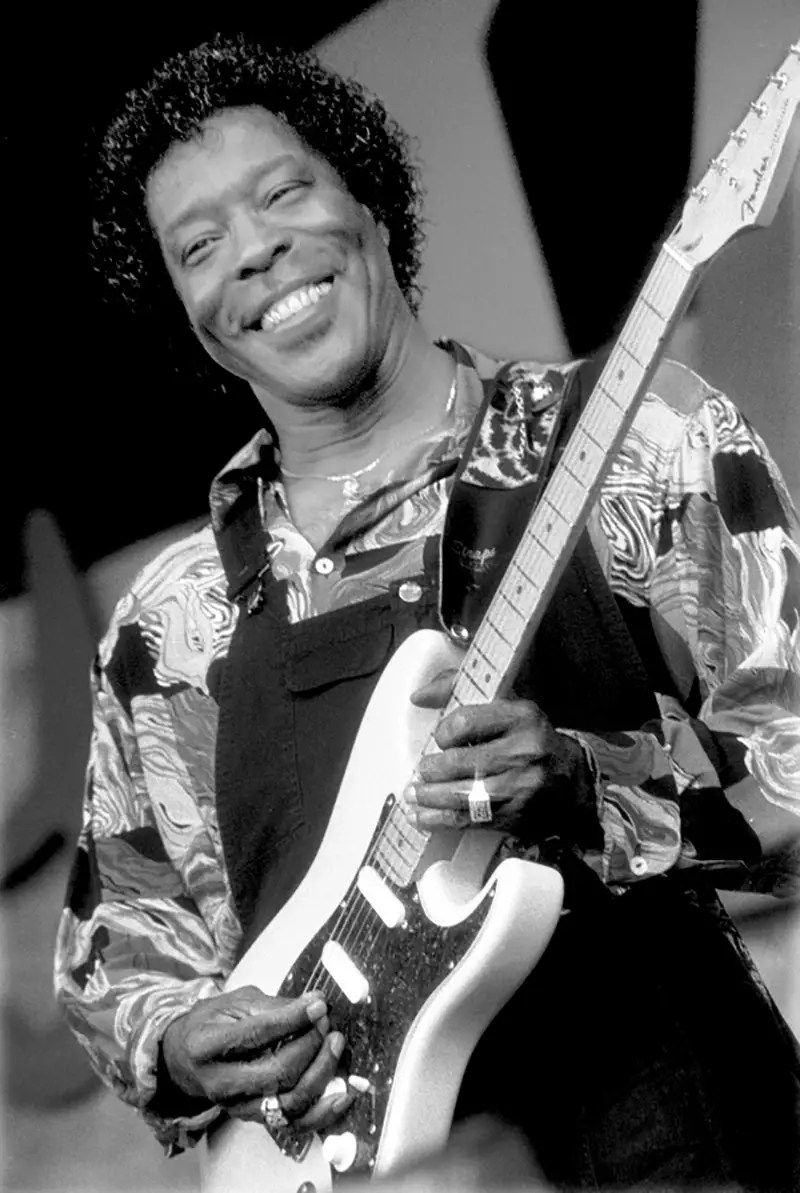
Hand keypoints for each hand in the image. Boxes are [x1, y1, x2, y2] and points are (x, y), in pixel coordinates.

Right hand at [159, 986, 353, 1129]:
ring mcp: (237, 1106)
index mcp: (207, 1046)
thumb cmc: (211, 1024)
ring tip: (334, 1044)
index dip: (293, 1019)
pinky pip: (293, 1124)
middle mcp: (219, 1083)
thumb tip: (315, 1003)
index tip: (318, 1004)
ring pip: (289, 1101)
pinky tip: (342, 1095)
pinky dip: (322, 1112)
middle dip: (310, 1045)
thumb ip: (273, 1005)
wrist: (183, 1058)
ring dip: (321, 1072)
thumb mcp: (233, 1003)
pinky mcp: (253, 1118)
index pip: (257, 1034)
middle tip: (326, 1023)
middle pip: (276, 1073)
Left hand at [403, 669, 596, 842]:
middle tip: (420, 771)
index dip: (444, 733)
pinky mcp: (515, 816)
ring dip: (429, 797)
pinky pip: (468, 820)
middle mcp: (524, 751)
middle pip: (460, 762)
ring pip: (462, 795)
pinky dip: (438, 820)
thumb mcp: (506, 707)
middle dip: (431, 770)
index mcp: (521, 717)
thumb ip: (458, 691)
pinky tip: (421, 817)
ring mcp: (521, 787)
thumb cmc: (530, 739)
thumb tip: (418, 696)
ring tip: (412, 795)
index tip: (440, 740)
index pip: (466, 722)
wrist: (574, 781)